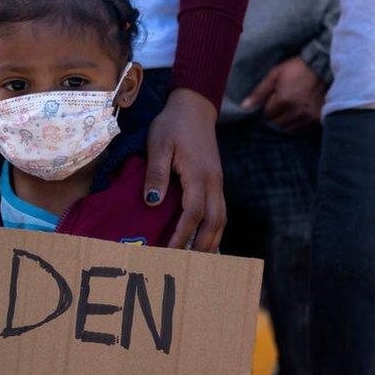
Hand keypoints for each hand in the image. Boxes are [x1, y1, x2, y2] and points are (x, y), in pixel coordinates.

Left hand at [144, 88, 225, 251]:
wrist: (194, 107)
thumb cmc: (172, 125)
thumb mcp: (158, 144)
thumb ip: (156, 173)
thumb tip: (152, 203)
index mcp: (198, 174)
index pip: (193, 214)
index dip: (181, 235)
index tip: (169, 252)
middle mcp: (213, 182)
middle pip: (214, 223)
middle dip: (202, 247)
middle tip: (186, 266)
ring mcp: (218, 182)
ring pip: (221, 219)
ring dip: (212, 241)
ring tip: (198, 261)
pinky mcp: (216, 182)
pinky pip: (220, 211)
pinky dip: (214, 229)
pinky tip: (205, 240)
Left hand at [242, 56, 325, 133]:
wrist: (322, 66)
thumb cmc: (295, 69)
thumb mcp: (275, 75)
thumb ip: (259, 92)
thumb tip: (244, 107)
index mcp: (283, 100)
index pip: (266, 116)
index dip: (265, 111)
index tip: (268, 104)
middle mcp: (295, 112)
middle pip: (276, 125)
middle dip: (273, 118)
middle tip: (276, 109)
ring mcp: (307, 117)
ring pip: (288, 129)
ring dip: (283, 123)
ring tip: (285, 112)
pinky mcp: (316, 119)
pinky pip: (301, 130)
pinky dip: (295, 125)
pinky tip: (295, 116)